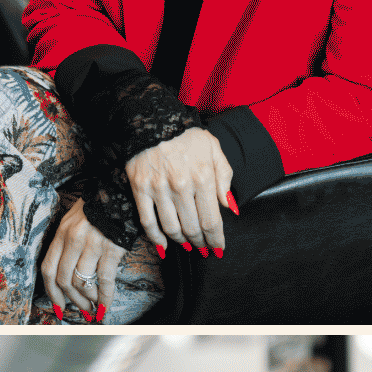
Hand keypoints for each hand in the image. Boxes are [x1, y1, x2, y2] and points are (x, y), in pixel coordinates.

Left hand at [39, 199, 124, 321]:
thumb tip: (67, 272)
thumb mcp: (74, 219)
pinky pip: (105, 280)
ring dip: (88, 300)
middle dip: (71, 301)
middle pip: (64, 280)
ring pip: (83, 283)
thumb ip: (67, 242)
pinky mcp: (112, 248)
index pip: (48, 269)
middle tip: (80, 310)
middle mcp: (73, 239)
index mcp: (61, 233)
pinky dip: (104, 297)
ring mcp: (92, 244)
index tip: (57, 306)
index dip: (51, 292)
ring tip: (93, 307)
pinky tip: (105, 305)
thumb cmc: (98, 206)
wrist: (120, 188)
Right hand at [125, 126, 233, 256]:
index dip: (216, 239)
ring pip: (172, 228)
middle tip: (204, 249)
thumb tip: (230, 207)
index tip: (218, 248)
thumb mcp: (214, 150)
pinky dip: (156, 238)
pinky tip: (163, 245)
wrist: (153, 121)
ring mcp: (159, 189)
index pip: (212, 220)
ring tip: (188, 245)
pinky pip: (148, 221)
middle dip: (201, 243)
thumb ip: (225, 178)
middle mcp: (182, 185)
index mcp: (203, 177)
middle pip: (193, 227)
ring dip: (182, 242)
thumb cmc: (186, 136)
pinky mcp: (141, 189)